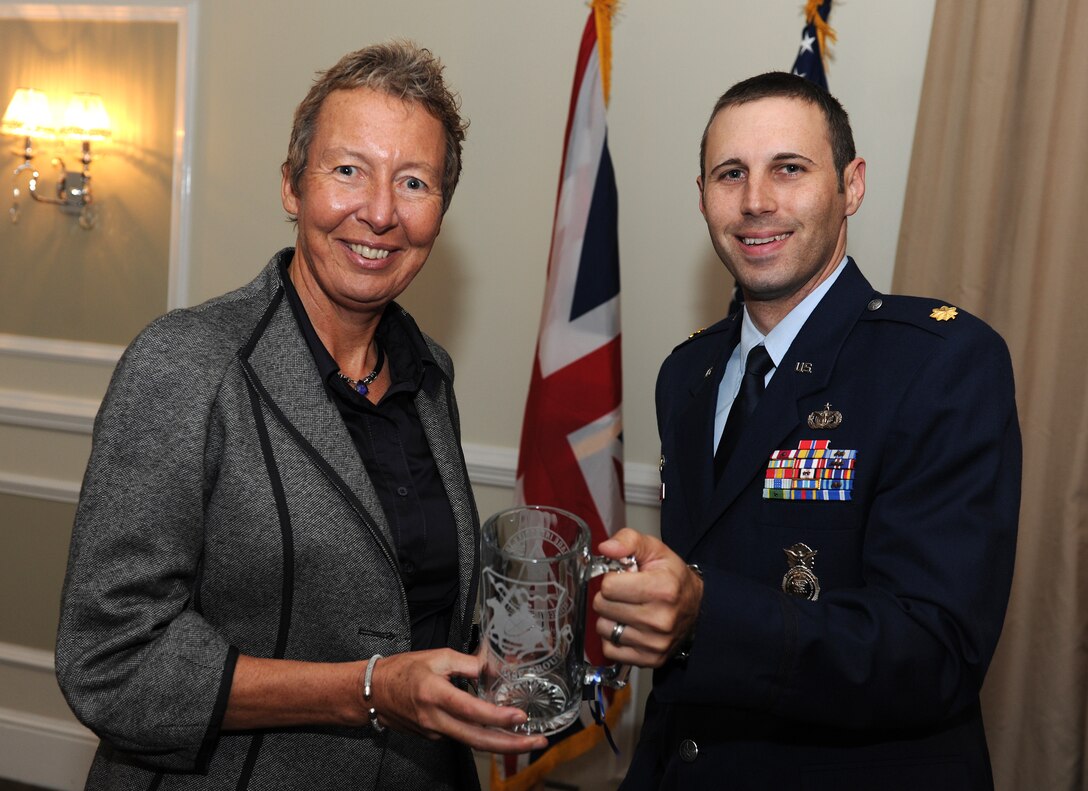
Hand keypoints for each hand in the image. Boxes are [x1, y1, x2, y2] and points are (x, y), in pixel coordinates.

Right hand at [368, 649, 547, 753]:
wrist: (374, 692)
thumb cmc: (403, 671)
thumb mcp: (438, 657)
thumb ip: (469, 664)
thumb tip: (496, 668)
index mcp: (435, 695)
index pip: (471, 710)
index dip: (497, 716)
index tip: (520, 716)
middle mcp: (435, 719)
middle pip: (478, 739)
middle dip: (511, 744)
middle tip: (537, 741)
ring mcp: (435, 732)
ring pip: (473, 742)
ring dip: (502, 743)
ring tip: (528, 738)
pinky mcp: (435, 736)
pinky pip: (463, 735)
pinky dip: (484, 734)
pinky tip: (500, 729)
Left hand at [592, 528, 703, 667]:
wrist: (697, 608)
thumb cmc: (672, 578)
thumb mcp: (655, 550)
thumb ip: (628, 541)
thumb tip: (605, 548)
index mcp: (662, 589)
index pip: (609, 586)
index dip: (612, 578)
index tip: (624, 578)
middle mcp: (660, 619)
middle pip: (602, 606)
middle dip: (609, 597)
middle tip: (625, 593)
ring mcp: (655, 643)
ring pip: (603, 629)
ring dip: (610, 618)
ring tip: (627, 610)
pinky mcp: (649, 659)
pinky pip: (610, 650)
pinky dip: (613, 638)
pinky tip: (628, 627)